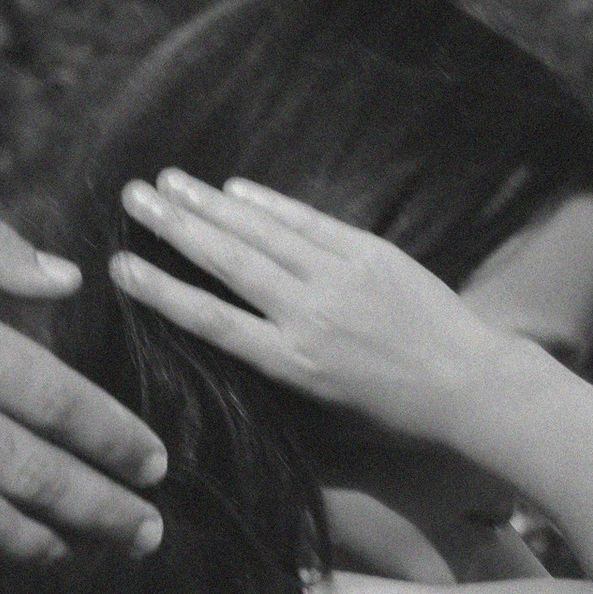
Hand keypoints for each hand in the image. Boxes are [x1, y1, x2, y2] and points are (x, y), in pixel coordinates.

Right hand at [112, 175, 508, 448]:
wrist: (470, 385)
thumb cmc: (398, 412)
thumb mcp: (330, 409)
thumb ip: (282, 370)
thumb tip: (236, 337)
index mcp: (292, 364)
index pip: (211, 319)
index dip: (162, 291)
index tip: (122, 266)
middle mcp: (307, 315)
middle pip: (226, 261)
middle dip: (174, 226)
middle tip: (133, 196)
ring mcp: (339, 278)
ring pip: (261, 233)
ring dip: (211, 204)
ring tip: (169, 181)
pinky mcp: (368, 253)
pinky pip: (307, 221)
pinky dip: (268, 204)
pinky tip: (235, 188)